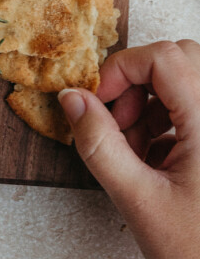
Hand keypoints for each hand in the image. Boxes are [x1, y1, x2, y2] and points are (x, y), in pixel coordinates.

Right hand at [60, 40, 199, 258]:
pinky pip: (196, 112)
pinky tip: (153, 164)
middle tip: (115, 122)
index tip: (95, 103)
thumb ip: (99, 143)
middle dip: (137, 82)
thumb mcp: (137, 200)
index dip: (121, 70)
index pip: (163, 58)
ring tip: (133, 152)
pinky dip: (168, 124)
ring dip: (151, 105)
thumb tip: (71, 98)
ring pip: (187, 83)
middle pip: (179, 61)